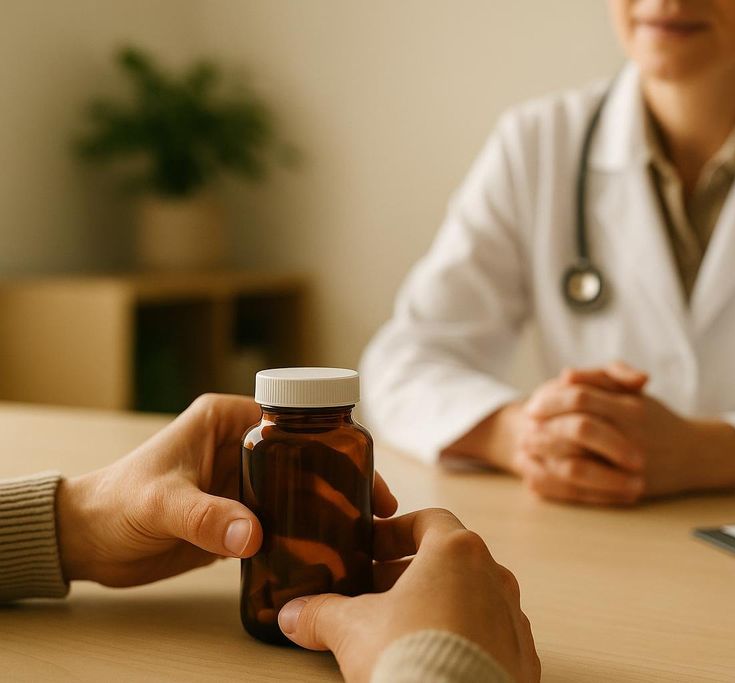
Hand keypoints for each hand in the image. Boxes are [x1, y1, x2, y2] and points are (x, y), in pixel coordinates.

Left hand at [56, 393, 398, 586]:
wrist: (87, 543)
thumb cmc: (114, 504)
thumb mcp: (160, 503)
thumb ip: (205, 517)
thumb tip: (255, 536)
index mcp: (228, 419)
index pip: (294, 418)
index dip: (332, 438)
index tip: (359, 466)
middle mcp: (243, 444)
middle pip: (309, 454)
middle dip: (343, 476)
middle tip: (377, 504)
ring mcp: (245, 481)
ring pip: (302, 488)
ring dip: (330, 507)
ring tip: (366, 528)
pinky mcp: (242, 514)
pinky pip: (285, 519)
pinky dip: (307, 532)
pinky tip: (333, 548)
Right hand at [277, 508, 539, 682]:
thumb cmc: (410, 656)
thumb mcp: (350, 629)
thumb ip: (322, 613)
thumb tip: (294, 614)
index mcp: (457, 551)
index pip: (428, 522)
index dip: (396, 532)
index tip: (372, 548)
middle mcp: (494, 576)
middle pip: (451, 561)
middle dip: (411, 574)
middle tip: (376, 591)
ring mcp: (512, 617)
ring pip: (473, 598)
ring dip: (439, 605)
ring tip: (402, 629)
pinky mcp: (521, 655)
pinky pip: (490, 636)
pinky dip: (463, 638)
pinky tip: (435, 658)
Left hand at [520, 362, 734, 502]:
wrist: (695, 455)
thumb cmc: (657, 420)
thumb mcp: (633, 392)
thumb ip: (601, 379)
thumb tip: (565, 376)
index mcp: (630, 407)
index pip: (580, 398)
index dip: (551, 401)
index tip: (533, 406)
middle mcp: (631, 436)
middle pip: (576, 430)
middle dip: (545, 429)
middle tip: (526, 429)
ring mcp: (629, 467)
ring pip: (577, 465)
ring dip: (546, 459)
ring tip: (528, 452)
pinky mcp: (627, 492)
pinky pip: (583, 493)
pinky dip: (556, 486)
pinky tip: (537, 477)